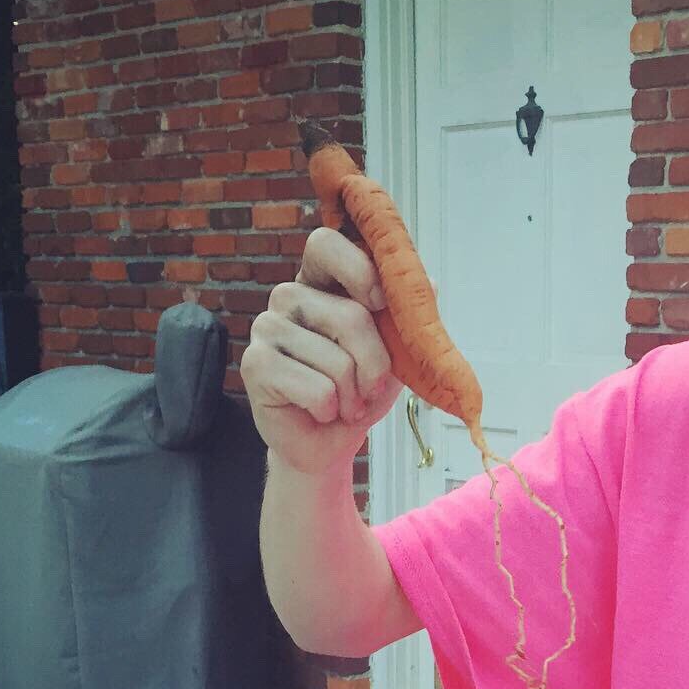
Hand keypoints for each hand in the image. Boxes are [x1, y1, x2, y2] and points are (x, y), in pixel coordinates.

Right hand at [240, 226, 401, 475]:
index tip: (380, 302)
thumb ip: (405, 318)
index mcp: (320, 283)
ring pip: (336, 359)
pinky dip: (331, 410)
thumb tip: (433, 283)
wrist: (328, 444)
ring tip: (344, 404)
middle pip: (350, 315)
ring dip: (354, 395)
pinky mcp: (256, 364)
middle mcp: (288, 297)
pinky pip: (318, 389)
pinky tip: (320, 412)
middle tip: (370, 389)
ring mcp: (266, 327)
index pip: (325, 244)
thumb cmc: (359, 393)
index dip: (358, 268)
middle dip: (375, 364)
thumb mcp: (394, 353)